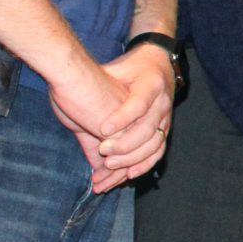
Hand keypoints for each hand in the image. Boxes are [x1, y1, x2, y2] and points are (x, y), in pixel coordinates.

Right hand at [47, 62, 132, 189]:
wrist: (71, 74)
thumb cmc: (75, 91)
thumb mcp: (84, 122)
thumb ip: (92, 144)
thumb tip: (98, 169)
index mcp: (129, 119)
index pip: (130, 151)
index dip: (116, 171)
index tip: (99, 184)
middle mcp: (136, 121)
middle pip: (134, 158)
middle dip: (115, 177)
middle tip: (99, 187)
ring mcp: (134, 123)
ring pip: (132, 158)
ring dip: (114, 174)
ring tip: (98, 182)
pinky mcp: (127, 124)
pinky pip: (126, 153)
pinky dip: (113, 168)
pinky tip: (101, 172)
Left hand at [86, 43, 176, 190]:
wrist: (156, 66)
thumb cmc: (130, 68)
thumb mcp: (116, 69)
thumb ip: (102, 83)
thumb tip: (76, 91)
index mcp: (151, 84)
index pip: (139, 104)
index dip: (121, 119)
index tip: (101, 130)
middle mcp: (163, 103)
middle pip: (148, 129)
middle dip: (125, 144)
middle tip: (102, 151)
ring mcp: (166, 118)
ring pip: (154, 145)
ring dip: (132, 159)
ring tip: (109, 166)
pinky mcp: (164, 130)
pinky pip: (158, 152)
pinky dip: (143, 165)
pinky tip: (127, 175)